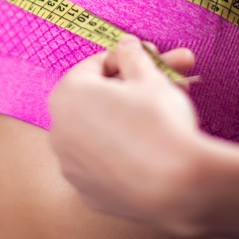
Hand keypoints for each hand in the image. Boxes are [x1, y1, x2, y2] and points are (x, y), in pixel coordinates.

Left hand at [48, 34, 202, 227]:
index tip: (153, 58)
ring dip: (129, 118)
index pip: (95, 66)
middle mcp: (59, 130)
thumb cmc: (160, 123)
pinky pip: (105, 162)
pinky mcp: (88, 192)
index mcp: (67, 95)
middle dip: (136, 87)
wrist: (179, 187)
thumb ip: (132, 56)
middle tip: (174, 78)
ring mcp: (71, 165)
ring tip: (170, 113)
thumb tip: (125, 45)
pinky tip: (153, 147)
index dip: (128, 59)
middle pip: (100, 98)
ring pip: (102, 131)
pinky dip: (124, 152)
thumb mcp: (149, 77)